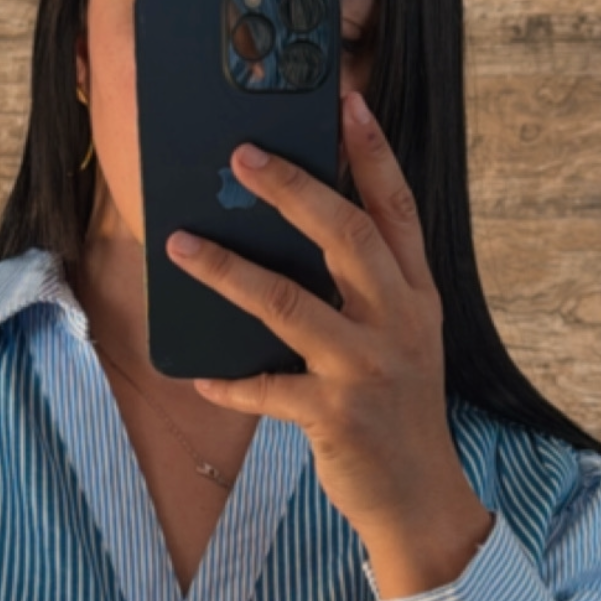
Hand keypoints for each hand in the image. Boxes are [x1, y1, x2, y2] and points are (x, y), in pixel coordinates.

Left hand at [165, 89, 494, 598]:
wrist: (420, 498)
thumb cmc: (396, 408)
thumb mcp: (399, 339)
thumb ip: (364, 290)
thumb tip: (290, 237)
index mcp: (415, 294)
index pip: (396, 209)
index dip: (373, 153)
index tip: (346, 102)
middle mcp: (398, 321)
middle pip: (344, 237)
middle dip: (292, 189)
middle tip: (240, 154)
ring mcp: (368, 368)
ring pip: (288, 304)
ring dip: (228, 271)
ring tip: (180, 244)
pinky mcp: (336, 416)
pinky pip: (267, 389)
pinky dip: (230, 382)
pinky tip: (199, 376)